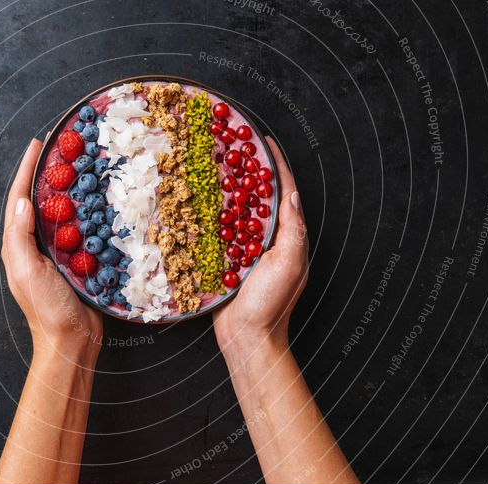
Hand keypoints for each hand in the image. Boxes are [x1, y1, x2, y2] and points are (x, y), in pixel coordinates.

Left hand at [1, 139, 102, 363]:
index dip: (27, 170)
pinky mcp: (76, 260)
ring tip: (80, 165)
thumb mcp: (28, 273)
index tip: (38, 144)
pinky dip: (87, 211)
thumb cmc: (47, 310)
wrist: (72, 341)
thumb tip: (23, 202)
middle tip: (62, 148)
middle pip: (39, 200)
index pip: (19, 198)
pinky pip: (81, 229)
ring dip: (69, 188)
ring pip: (61, 212)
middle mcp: (35, 245)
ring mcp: (56, 252)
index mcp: (18, 245)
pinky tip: (99, 201)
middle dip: (47, 172)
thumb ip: (21, 238)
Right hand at [214, 137, 308, 349]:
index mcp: (286, 236)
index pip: (283, 192)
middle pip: (257, 196)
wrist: (246, 338)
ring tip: (211, 165)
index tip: (263, 142)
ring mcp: (244, 249)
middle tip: (230, 147)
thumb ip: (292, 230)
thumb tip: (292, 195)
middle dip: (247, 171)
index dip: (275, 166)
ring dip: (225, 189)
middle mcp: (266, 239)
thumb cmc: (271, 304)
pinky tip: (195, 200)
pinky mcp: (223, 260)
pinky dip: (208, 214)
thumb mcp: (289, 265)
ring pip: (234, 210)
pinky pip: (216, 232)